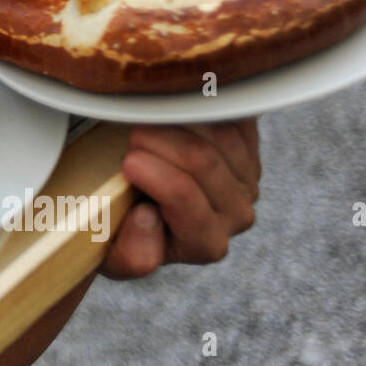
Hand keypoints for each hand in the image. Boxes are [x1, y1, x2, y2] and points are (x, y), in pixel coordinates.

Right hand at [101, 118, 259, 279]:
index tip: (125, 162)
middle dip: (158, 139)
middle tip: (129, 138)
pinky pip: (234, 119)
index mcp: (204, 244)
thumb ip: (132, 253)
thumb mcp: (114, 256)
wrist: (150, 214)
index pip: (184, 197)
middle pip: (202, 160)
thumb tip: (147, 217)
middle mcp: (236, 215)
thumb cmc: (127, 231)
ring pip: (220, 134)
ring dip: (177, 121)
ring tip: (147, 127)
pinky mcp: (252, 153)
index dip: (152, 173)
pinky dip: (204, 110)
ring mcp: (248, 181)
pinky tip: (175, 116)